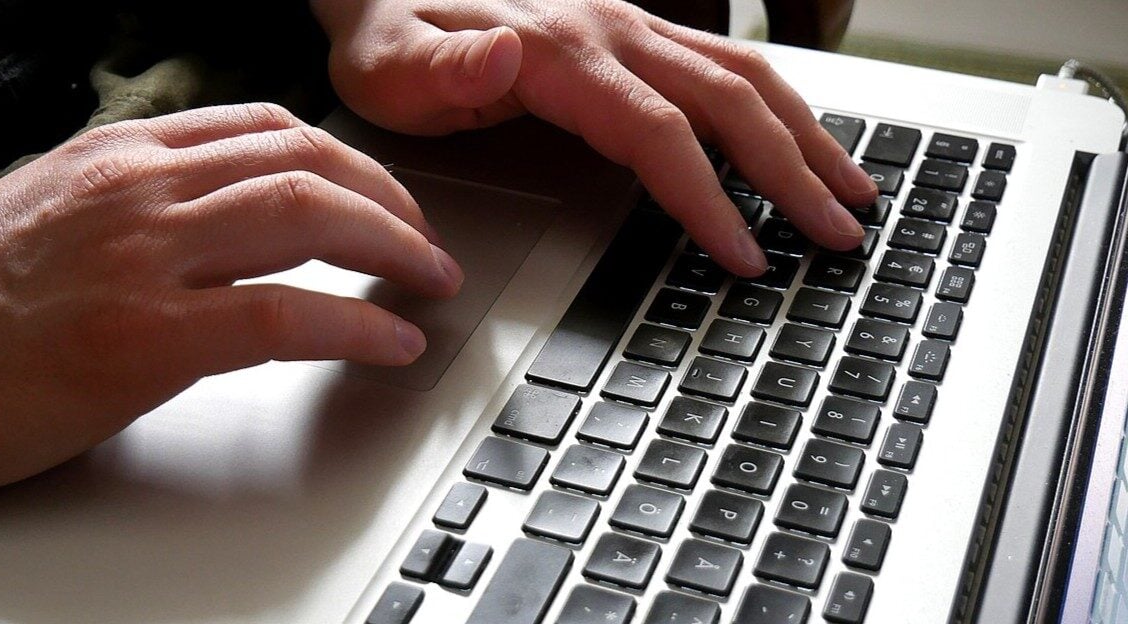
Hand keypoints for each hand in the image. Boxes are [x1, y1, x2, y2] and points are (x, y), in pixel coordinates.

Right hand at [0, 103, 462, 497]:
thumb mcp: (51, 214)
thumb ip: (140, 200)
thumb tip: (226, 210)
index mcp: (118, 156)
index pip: (268, 127)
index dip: (351, 161)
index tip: (385, 197)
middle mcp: (136, 188)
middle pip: (307, 163)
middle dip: (391, 202)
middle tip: (425, 243)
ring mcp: (140, 258)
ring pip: (309, 216)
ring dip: (394, 248)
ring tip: (429, 279)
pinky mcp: (141, 339)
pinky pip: (285, 316)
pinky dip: (356, 326)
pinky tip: (391, 342)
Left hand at [312, 0, 877, 275]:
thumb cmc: (386, 40)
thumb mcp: (390, 63)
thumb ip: (443, 66)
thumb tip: (502, 54)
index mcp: (561, 51)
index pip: (659, 130)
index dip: (709, 196)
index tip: (747, 254)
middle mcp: (612, 30)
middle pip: (729, 99)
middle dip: (792, 172)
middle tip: (841, 234)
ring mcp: (632, 27)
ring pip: (745, 74)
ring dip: (805, 134)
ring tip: (855, 188)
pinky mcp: (637, 34)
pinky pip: (727, 64)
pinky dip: (777, 108)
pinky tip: (799, 141)